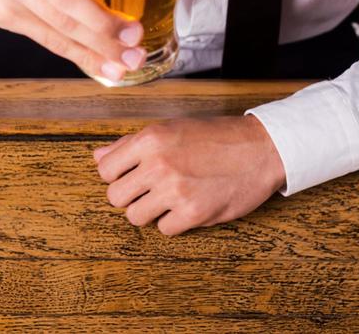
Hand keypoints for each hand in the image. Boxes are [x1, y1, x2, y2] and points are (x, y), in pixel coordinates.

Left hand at [93, 114, 286, 235]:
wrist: (261, 148)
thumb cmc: (215, 136)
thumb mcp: (171, 129)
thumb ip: (131, 145)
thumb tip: (97, 158)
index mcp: (150, 139)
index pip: (105, 170)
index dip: (116, 176)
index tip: (131, 177)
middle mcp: (158, 164)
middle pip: (115, 197)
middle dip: (130, 196)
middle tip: (150, 190)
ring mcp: (175, 190)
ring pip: (135, 217)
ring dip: (150, 212)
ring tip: (169, 199)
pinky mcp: (194, 213)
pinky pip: (165, 229)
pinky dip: (175, 223)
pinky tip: (188, 206)